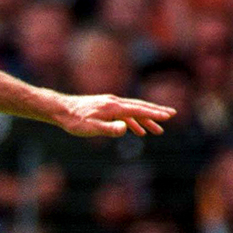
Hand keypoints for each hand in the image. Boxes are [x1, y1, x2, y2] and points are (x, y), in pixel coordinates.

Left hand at [56, 94, 175, 137]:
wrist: (60, 110)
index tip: (169, 116)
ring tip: (157, 130)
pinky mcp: (105, 108)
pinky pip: (124, 114)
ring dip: (146, 120)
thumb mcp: (90, 128)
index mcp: (113, 107)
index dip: (154, 113)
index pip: (138, 110)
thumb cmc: (74, 121)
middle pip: (139, 107)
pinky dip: (133, 122)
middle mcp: (114, 102)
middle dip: (156, 112)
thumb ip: (109, 128)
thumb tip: (126, 128)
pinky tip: (137, 131)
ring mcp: (110, 104)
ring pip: (132, 111)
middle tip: (171, 116)